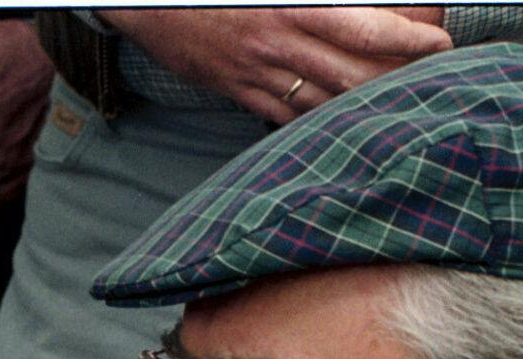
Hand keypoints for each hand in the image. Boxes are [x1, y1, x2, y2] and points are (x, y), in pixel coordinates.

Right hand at [100, 6, 450, 123]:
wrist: (149, 5)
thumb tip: (358, 2)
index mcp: (288, 8)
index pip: (362, 29)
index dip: (406, 38)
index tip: (438, 41)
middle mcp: (276, 47)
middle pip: (352, 73)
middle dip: (398, 78)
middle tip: (431, 75)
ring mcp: (255, 75)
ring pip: (323, 100)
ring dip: (363, 104)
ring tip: (397, 99)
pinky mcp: (237, 91)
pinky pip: (285, 115)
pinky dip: (318, 120)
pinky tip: (342, 119)